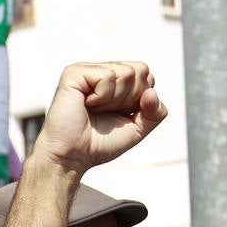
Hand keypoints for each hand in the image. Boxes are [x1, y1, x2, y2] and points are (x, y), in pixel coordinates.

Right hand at [31, 62, 166, 173]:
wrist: (71, 156)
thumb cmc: (97, 144)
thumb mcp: (137, 129)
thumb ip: (155, 112)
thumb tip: (151, 92)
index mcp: (114, 82)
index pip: (146, 74)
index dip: (140, 99)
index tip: (119, 114)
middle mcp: (101, 72)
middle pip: (140, 69)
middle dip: (130, 98)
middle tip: (106, 112)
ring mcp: (87, 71)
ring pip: (127, 72)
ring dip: (114, 99)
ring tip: (95, 109)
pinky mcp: (74, 73)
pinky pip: (107, 76)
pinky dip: (102, 97)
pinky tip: (87, 104)